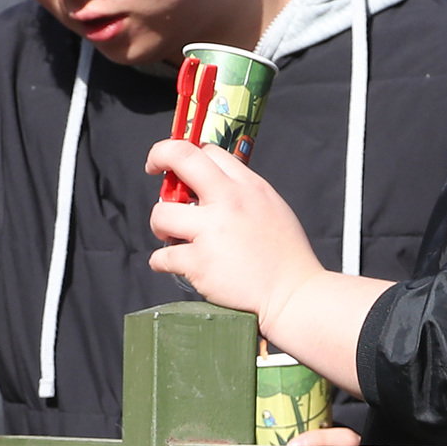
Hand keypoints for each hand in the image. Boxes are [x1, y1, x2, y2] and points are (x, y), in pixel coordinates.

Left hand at [147, 139, 323, 335]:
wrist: (293, 293)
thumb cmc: (286, 256)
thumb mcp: (273, 208)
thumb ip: (244, 194)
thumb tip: (215, 187)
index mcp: (249, 186)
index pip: (209, 151)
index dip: (189, 155)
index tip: (178, 164)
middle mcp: (228, 201)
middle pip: (181, 158)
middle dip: (158, 156)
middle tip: (153, 167)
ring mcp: (211, 232)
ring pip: (161, 213)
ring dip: (159, 223)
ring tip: (170, 235)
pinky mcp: (199, 262)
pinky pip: (162, 256)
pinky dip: (161, 262)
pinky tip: (170, 264)